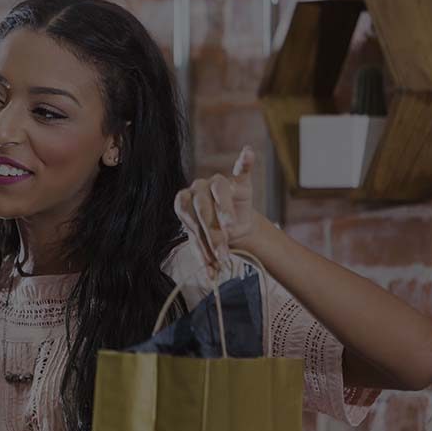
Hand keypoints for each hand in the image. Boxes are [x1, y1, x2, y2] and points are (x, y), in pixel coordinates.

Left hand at [174, 146, 259, 274]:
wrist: (233, 231)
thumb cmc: (212, 237)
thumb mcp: (204, 247)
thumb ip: (205, 258)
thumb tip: (211, 279)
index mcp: (183, 202)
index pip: (186, 214)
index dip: (196, 233)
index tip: (210, 253)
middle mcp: (197, 189)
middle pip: (202, 206)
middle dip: (213, 232)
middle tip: (223, 252)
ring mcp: (218, 183)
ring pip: (218, 191)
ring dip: (225, 209)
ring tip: (232, 226)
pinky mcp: (239, 182)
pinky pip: (242, 170)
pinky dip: (245, 161)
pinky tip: (248, 152)